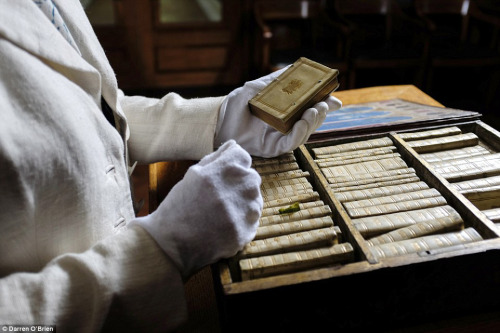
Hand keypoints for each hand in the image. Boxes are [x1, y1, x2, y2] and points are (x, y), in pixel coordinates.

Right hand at [129, 140, 262, 278]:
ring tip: (219, 215)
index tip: (220, 178)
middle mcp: (241, 186)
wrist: (170, 243)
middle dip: (238, 185)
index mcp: (226, 168)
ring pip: (255, 200)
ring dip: (242, 205)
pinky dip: (240, 224)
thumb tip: (233, 145)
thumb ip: (217, 157)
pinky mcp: (247, 231)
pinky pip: (252, 221)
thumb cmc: (179, 206)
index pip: (242, 156)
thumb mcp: (193, 174)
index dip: (231, 166)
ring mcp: (246, 210)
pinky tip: (222, 228)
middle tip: (217, 199)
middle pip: (251, 177)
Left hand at [215, 68, 341, 157]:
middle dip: (322, 113)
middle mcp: (287, 126)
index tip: (335, 98)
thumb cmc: (237, 104)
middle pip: (311, 122)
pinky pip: (290, 143)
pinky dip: (299, 133)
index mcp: (287, 112)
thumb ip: (276, 80)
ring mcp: (281, 138)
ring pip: (304, 133)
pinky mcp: (273, 148)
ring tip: (316, 110)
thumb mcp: (258, 86)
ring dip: (313, 122)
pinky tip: (303, 123)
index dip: (325, 104)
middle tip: (325, 103)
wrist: (218, 119)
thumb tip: (295, 68)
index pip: (310, 108)